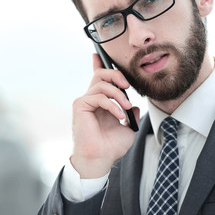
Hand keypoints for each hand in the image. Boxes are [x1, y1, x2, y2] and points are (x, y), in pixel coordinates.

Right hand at [71, 54, 139, 177]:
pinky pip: (99, 96)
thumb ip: (131, 114)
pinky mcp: (80, 106)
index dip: (98, 65)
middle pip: (100, 74)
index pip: (98, 79)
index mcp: (100, 102)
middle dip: (116, 74)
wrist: (100, 158)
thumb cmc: (111, 146)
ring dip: (118, 94)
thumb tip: (134, 106)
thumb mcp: (128, 128)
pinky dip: (112, 104)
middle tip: (126, 86)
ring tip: (125, 107)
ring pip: (102, 83)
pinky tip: (119, 116)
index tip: (97, 55)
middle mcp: (91, 99)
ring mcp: (84, 102)